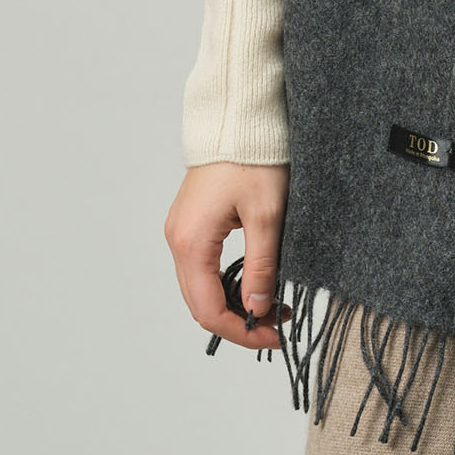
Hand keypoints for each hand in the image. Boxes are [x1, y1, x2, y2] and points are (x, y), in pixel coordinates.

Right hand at [165, 161, 292, 351]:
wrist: (238, 118)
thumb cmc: (253, 159)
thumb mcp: (267, 215)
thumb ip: (261, 266)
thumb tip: (258, 310)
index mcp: (191, 243)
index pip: (209, 310)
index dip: (241, 331)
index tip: (274, 336)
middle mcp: (178, 241)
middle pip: (201, 304)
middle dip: (238, 322)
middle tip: (277, 325)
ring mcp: (181, 231)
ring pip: (201, 287)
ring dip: (233, 303)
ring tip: (271, 306)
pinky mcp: (191, 223)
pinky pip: (203, 267)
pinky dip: (226, 282)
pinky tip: (253, 283)